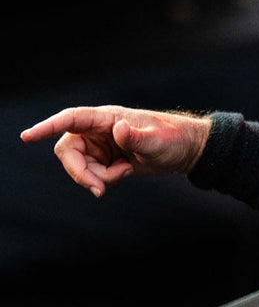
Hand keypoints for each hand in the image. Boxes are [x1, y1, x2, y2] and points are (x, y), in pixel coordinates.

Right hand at [20, 105, 210, 198]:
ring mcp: (99, 145)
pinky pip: (92, 175)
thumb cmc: (172, 138)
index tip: (27, 137)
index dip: (47, 127)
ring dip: (97, 177)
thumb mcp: (157, 141)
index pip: (70, 120)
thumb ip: (137, 138)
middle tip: (100, 189)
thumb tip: (119, 129)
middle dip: (80, 172)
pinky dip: (105, 180)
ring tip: (125, 172)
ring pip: (79, 166)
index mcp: (105, 117)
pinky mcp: (103, 160)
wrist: (183, 151)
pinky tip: (125, 172)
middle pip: (68, 151)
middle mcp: (97, 130)